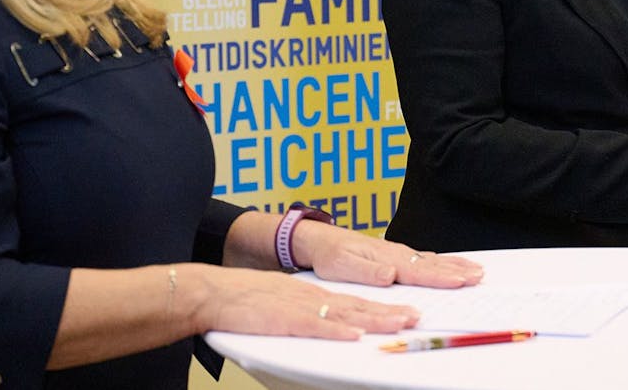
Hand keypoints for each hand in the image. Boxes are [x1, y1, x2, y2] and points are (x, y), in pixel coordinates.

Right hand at [194, 266, 419, 340]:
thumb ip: (306, 311)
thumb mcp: (283, 300)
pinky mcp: (283, 320)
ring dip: (373, 320)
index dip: (382, 307)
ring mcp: (299, 308)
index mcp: (311, 294)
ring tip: (398, 324)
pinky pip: (313, 327)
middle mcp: (311, 298)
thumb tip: (329, 323)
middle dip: (389, 312)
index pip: (354, 301)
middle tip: (415, 317)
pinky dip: (335, 331)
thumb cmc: (243, 300)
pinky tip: (353, 334)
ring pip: (343, 315)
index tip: (405, 311)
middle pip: (357, 307)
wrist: (212, 292)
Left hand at [295, 223, 483, 289]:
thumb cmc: (330, 255)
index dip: (441, 277)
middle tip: (480, 276)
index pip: (419, 271)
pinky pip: (427, 259)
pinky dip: (445, 262)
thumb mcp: (342, 266)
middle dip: (458, 270)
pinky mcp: (398, 255)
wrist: (320, 240)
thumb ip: (367, 271)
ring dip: (456, 266)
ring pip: (433, 261)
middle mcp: (397, 254)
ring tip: (477, 270)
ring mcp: (399, 253)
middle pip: (433, 265)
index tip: (461, 281)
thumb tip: (390, 273)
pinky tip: (454, 265)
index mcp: (387, 258)